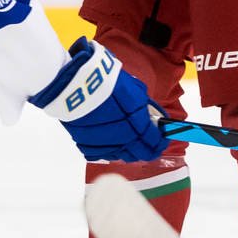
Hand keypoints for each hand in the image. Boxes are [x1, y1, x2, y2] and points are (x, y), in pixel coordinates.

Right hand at [31, 38, 166, 161]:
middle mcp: (122, 137)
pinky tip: (109, 144)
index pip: (153, 140)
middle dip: (146, 150)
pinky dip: (106, 151)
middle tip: (149, 147)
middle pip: (138, 153)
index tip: (162, 141)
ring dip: (127, 151)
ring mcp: (103, 143)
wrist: (74, 83)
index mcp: (136, 123)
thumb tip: (152, 120)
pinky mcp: (85, 143)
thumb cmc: (106, 81)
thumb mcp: (133, 90)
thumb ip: (144, 108)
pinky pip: (100, 154)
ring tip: (129, 145)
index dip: (160, 142)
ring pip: (120, 156)